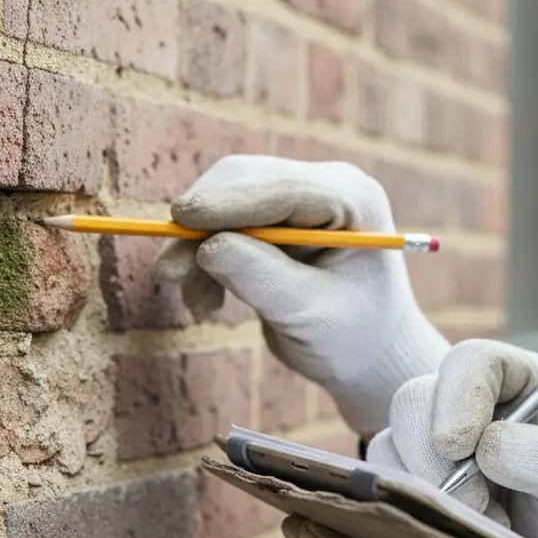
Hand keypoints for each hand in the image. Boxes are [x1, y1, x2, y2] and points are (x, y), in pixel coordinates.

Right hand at [153, 154, 448, 435]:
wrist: (369, 353)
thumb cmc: (354, 338)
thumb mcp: (310, 315)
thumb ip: (262, 278)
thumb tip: (207, 247)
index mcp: (352, 200)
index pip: (280, 188)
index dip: (227, 202)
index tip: (181, 218)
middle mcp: (326, 185)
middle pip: (244, 184)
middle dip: (202, 227)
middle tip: (169, 272)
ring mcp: (300, 197)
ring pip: (226, 202)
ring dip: (200, 249)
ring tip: (197, 304)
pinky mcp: (276, 218)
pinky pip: (225, 223)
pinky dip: (207, 259)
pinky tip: (207, 300)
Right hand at [366, 339, 537, 537]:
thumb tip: (486, 449)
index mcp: (512, 378)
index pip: (471, 361)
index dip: (457, 397)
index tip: (459, 447)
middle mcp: (464, 399)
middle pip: (415, 398)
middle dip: (433, 456)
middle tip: (476, 501)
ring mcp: (431, 436)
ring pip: (392, 442)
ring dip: (430, 489)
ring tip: (488, 520)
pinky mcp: (412, 474)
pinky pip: (387, 481)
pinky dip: (419, 511)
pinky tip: (466, 528)